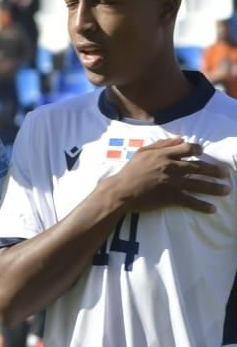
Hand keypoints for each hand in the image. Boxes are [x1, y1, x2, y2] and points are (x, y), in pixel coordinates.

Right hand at [103, 137, 230, 213]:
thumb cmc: (130, 171)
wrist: (121, 191)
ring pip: (198, 184)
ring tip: (227, 190)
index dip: (198, 150)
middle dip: (214, 171)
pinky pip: (190, 201)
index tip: (203, 154)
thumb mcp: (143, 152)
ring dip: (214, 188)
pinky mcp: (170, 197)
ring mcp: (172, 183)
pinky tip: (212, 209)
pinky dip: (202, 205)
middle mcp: (171, 167)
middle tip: (225, 173)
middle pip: (198, 167)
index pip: (188, 149)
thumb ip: (162, 144)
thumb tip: (180, 138)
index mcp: (164, 155)